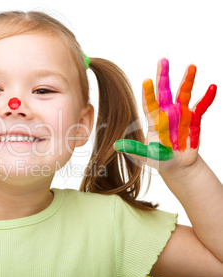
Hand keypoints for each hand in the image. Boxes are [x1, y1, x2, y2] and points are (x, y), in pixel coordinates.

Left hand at [114, 58, 215, 172]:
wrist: (178, 166)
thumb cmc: (159, 160)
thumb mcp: (146, 156)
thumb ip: (134, 149)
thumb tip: (116, 145)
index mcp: (153, 120)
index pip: (149, 104)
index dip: (148, 93)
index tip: (145, 80)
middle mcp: (167, 113)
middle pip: (165, 91)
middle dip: (164, 76)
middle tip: (163, 60)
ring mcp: (181, 114)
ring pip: (184, 94)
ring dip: (187, 80)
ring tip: (191, 66)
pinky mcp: (194, 119)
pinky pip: (201, 106)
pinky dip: (207, 97)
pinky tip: (212, 87)